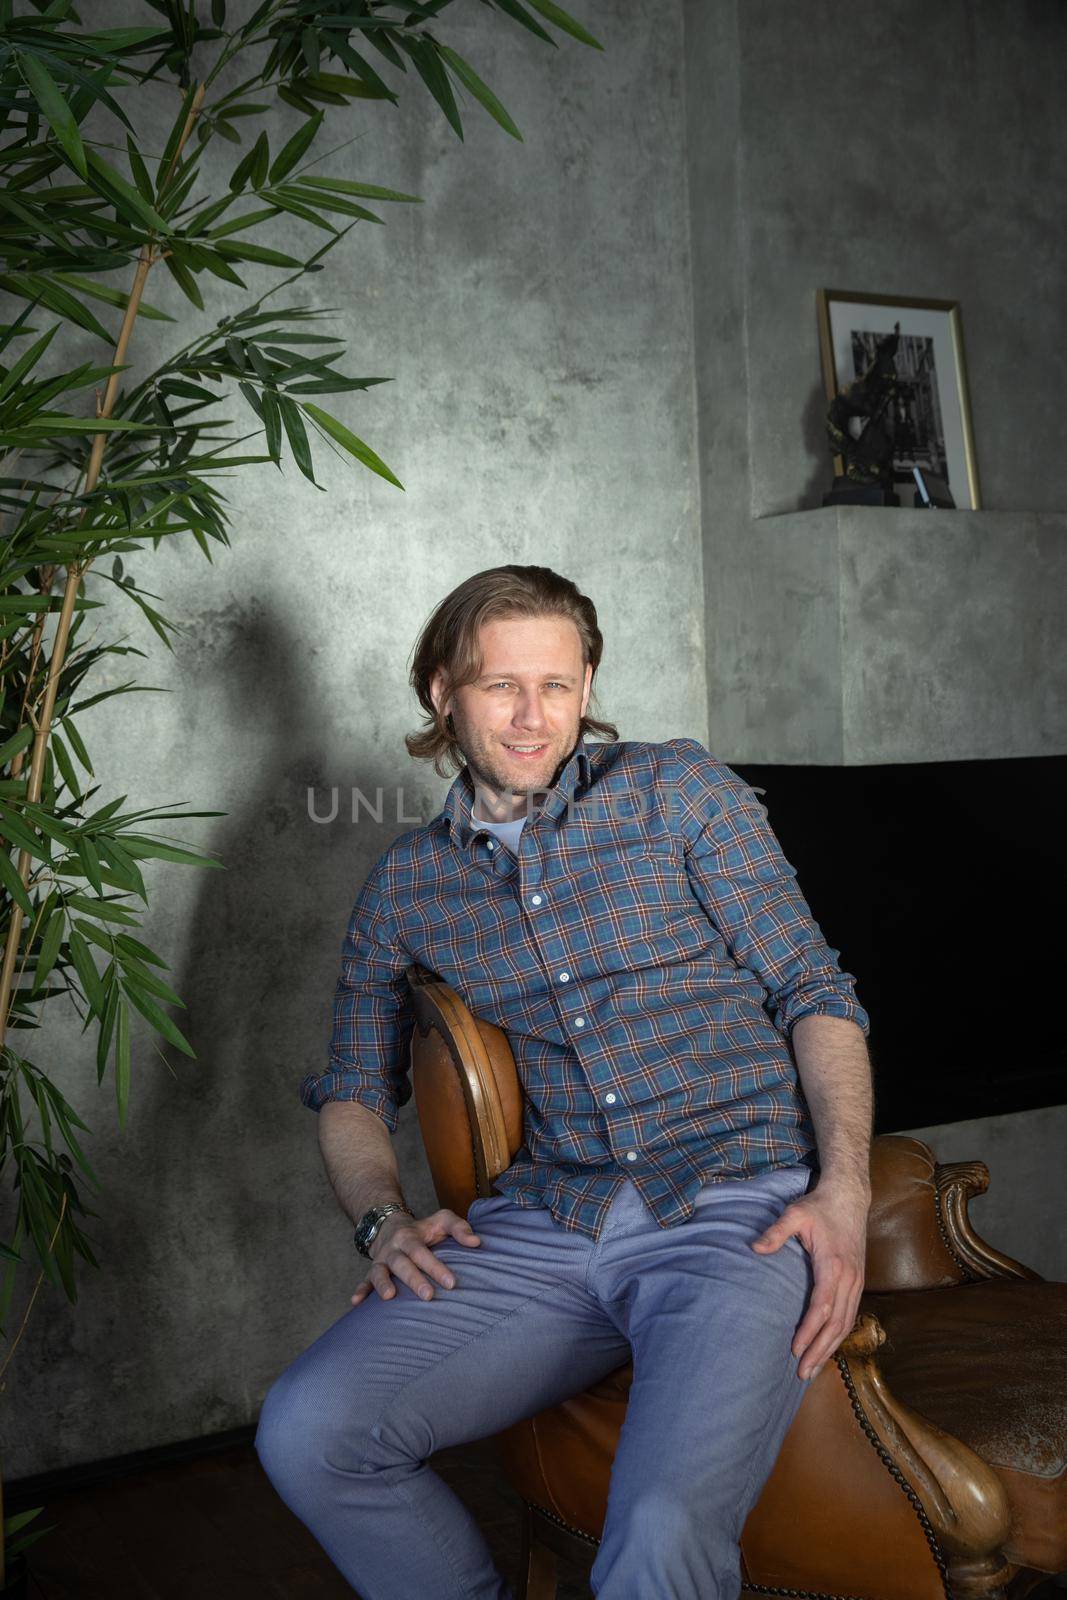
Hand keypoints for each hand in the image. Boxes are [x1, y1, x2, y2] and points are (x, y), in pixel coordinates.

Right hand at [351, 1208, 481, 1307]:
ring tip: (389, 1297)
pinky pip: (364, 1281)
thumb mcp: (441, 1220)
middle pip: (403, 1264)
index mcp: (411, 1237)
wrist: (389, 1225)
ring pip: (379, 1272)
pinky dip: (360, 1291)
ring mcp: (381, 1261)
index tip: (451, 1283)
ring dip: (382, 1284)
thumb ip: (459, 1228)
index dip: (436, 1267)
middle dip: (414, 1279)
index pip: (423, 1252)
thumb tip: (476, 1242)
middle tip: (428, 1296)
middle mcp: (394, 1249)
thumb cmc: (423, 1229)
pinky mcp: (373, 1271)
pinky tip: (356, 1303)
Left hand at [750, 1179, 868, 1380]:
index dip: (809, 1331)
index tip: (795, 1349)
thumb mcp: (795, 1213)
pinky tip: (827, 1347)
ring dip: (830, 1348)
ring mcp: (857, 1282)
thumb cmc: (820, 1206)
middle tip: (802, 1373)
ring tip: (813, 1368)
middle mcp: (849, 1279)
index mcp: (834, 1265)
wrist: (850, 1197)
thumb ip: (776, 1232)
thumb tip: (755, 1248)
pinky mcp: (858, 1282)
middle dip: (820, 1350)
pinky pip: (850, 1315)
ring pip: (846, 1323)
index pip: (822, 1307)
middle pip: (836, 1324)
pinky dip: (838, 1335)